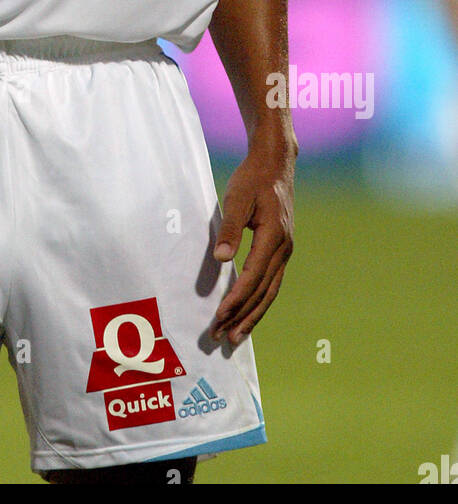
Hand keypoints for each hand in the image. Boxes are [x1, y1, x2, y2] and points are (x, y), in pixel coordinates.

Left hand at [210, 142, 294, 344]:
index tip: (218, 317)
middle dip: (242, 317)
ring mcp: (285, 251)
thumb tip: (221, 258)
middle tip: (222, 338)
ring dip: (252, 316)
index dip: (235, 300)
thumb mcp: (237, 197)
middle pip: (263, 293)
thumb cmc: (252, 179)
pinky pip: (271, 283)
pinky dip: (259, 302)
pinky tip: (248, 313)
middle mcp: (284, 249)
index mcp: (274, 237)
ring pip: (270, 292)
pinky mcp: (281, 250)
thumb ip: (229, 228)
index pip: (252, 278)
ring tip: (235, 337)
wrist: (275, 164)